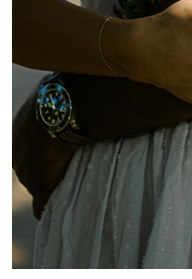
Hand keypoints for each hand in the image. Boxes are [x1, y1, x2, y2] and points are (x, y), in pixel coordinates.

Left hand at [13, 86, 78, 218]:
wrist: (65, 111)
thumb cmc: (60, 96)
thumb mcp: (50, 91)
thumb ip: (51, 101)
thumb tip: (64, 90)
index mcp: (15, 133)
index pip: (23, 148)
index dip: (40, 147)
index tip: (53, 146)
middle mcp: (15, 155)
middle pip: (28, 166)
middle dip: (43, 164)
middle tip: (65, 159)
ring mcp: (27, 173)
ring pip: (37, 182)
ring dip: (50, 180)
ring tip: (70, 175)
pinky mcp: (40, 186)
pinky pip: (41, 205)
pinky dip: (47, 205)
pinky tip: (57, 206)